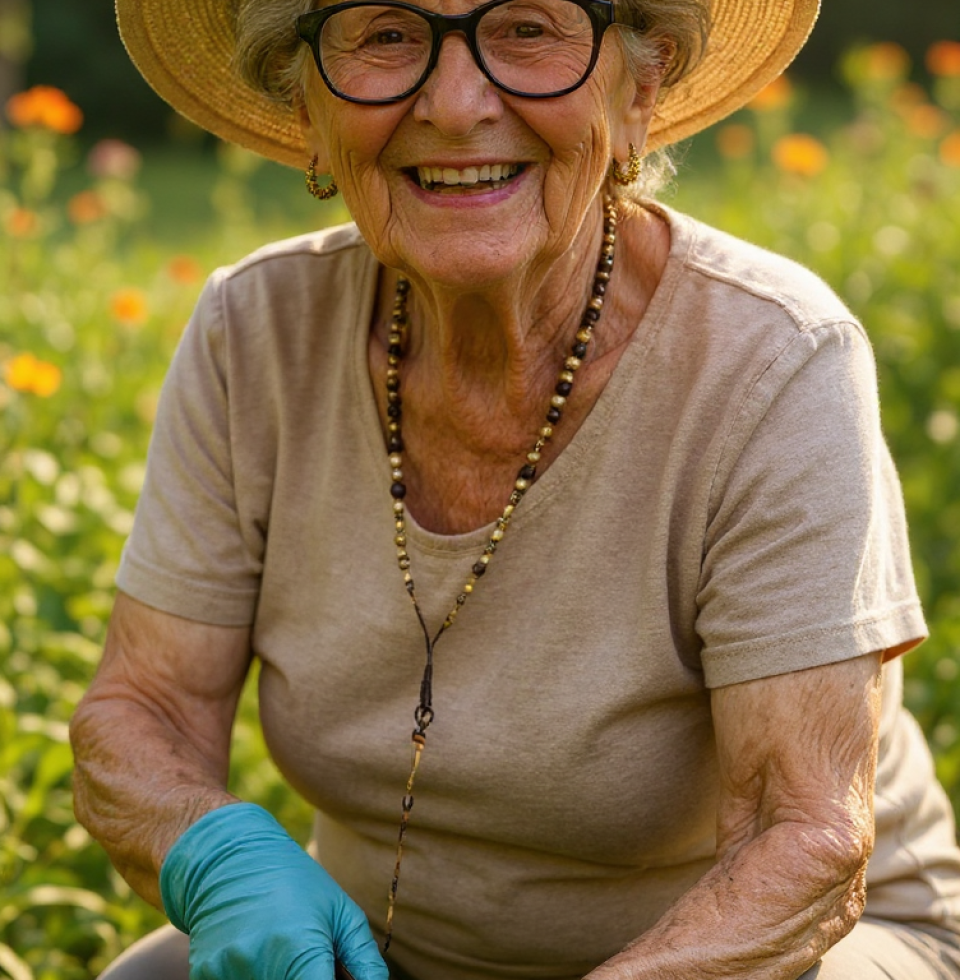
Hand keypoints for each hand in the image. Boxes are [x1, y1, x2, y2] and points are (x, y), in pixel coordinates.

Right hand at [160, 802, 388, 979]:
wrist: (231, 857)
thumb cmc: (297, 884)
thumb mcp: (340, 912)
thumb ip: (364, 961)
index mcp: (300, 948)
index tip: (329, 977)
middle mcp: (259, 963)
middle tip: (308, 961)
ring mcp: (227, 971)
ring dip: (277, 978)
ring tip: (284, 955)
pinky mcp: (204, 975)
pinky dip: (249, 977)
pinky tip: (255, 956)